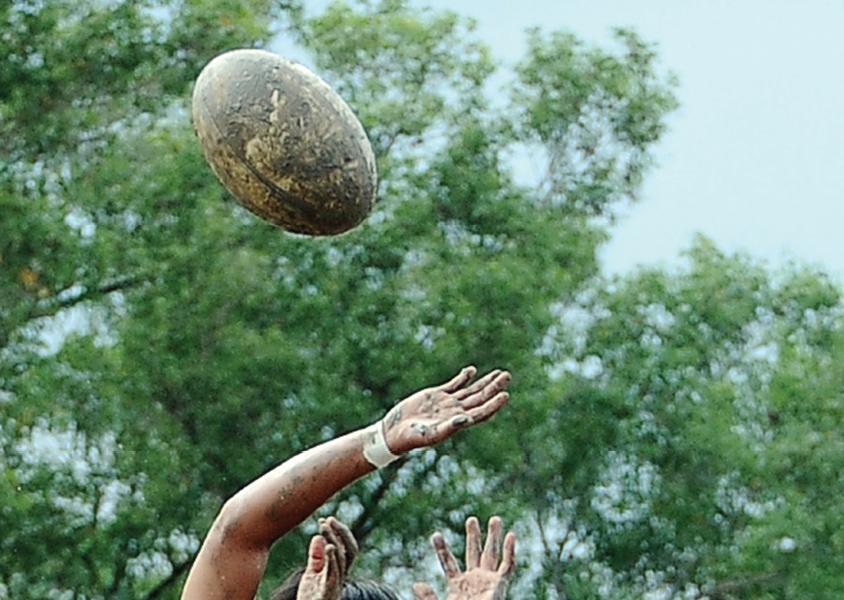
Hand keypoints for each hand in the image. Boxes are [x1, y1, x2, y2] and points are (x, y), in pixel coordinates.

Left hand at [296, 517, 358, 599]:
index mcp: (337, 572)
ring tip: (326, 527)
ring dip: (335, 541)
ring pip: (344, 560)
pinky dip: (333, 559)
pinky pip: (334, 575)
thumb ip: (315, 558)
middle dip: (342, 533)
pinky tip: (329, 546)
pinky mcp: (328, 593)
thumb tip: (318, 536)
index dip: (338, 533)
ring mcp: (336, 585)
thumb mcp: (311, 577)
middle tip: (329, 519)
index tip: (326, 520)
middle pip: (350, 551)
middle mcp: (340, 578)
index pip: (344, 548)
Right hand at [382, 367, 510, 454]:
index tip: (505, 395)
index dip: (494, 404)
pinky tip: (472, 371)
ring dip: (484, 381)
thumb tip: (467, 419)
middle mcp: (456, 411)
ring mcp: (447, 402)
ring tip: (499, 373)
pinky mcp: (436, 395)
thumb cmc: (413, 437)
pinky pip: (454, 384)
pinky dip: (463, 377)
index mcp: (458, 422)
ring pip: (471, 390)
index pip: (482, 412)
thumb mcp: (432, 434)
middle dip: (494, 387)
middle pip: (481, 398)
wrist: (395, 431)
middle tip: (507, 376)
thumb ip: (449, 427)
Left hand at [412, 516, 516, 599]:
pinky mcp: (500, 586)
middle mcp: (474, 581)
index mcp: (457, 586)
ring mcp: (488, 582)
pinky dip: (511, 551)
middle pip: (473, 554)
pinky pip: (508, 567)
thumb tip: (416, 583)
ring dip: (494, 537)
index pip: (449, 563)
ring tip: (495, 519)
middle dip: (474, 536)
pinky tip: (512, 536)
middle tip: (471, 520)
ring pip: (492, 555)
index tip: (434, 535)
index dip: (442, 549)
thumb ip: (429, 597)